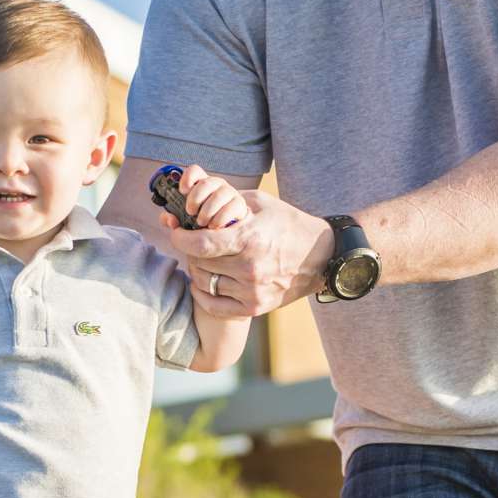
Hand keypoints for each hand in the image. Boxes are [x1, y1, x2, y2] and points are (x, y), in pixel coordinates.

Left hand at [171, 187, 335, 317]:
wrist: (322, 255)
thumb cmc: (288, 223)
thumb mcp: (260, 204)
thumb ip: (226, 200)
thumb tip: (193, 190)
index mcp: (250, 239)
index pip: (200, 243)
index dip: (180, 237)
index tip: (175, 230)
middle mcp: (250, 268)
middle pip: (199, 263)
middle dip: (190, 250)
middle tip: (192, 241)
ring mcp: (252, 291)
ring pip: (205, 283)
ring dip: (197, 269)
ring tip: (203, 258)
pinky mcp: (255, 307)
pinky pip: (214, 306)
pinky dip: (203, 294)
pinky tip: (204, 282)